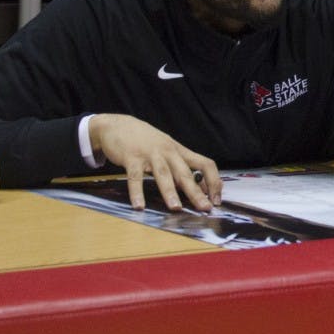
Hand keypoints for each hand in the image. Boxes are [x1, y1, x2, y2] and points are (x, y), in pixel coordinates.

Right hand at [88, 113, 221, 211]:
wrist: (117, 125)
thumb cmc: (145, 141)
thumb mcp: (167, 150)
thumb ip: (180, 167)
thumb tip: (198, 188)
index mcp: (180, 151)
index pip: (205, 164)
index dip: (214, 181)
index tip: (216, 199)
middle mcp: (168, 151)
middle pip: (186, 173)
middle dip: (196, 192)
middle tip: (204, 208)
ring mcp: (150, 154)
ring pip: (163, 174)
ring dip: (170, 192)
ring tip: (176, 208)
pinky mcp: (131, 158)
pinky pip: (135, 177)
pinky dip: (137, 192)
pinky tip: (139, 205)